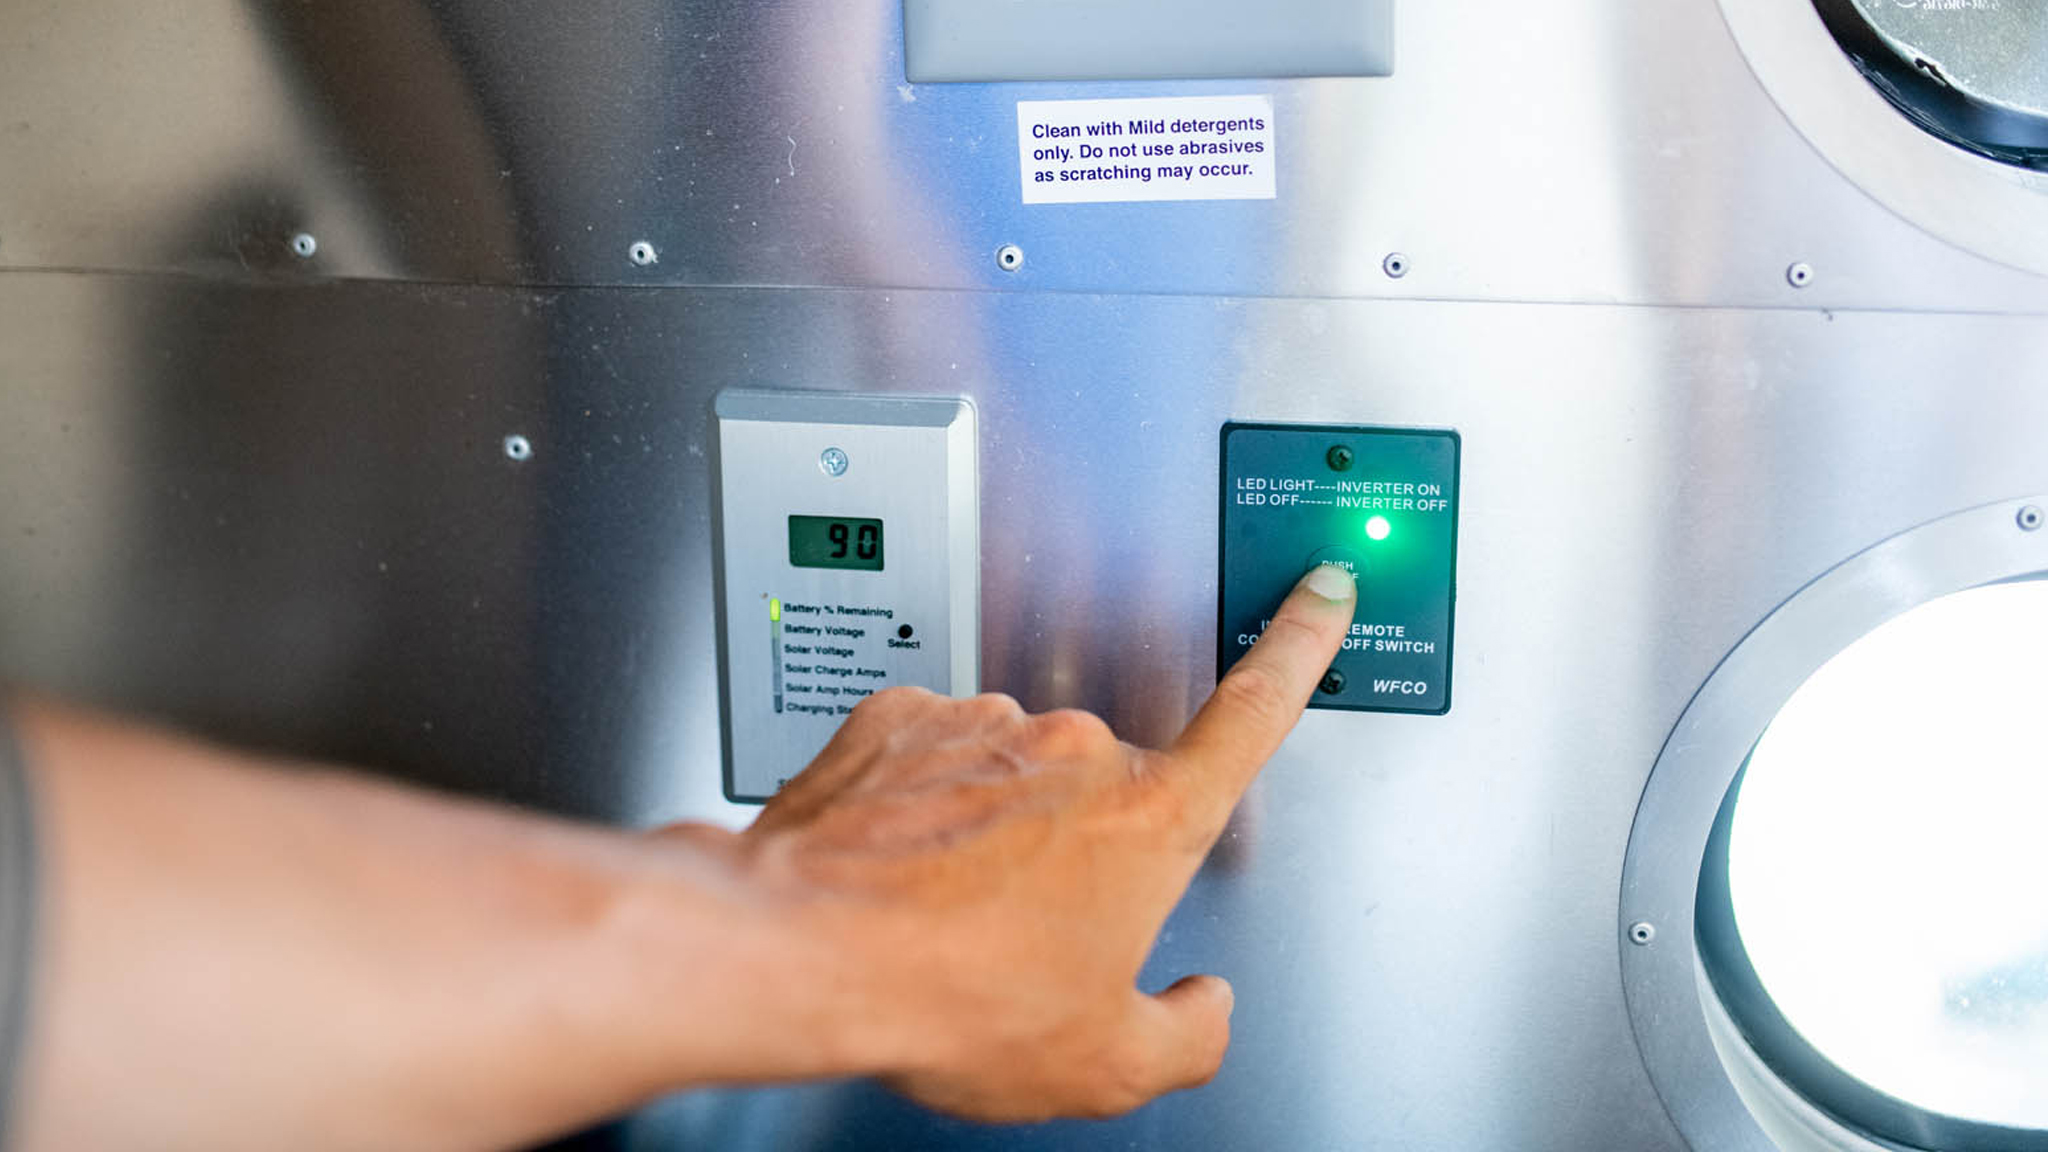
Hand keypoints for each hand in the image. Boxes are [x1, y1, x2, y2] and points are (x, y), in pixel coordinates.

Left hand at [715, 563, 1356, 1120]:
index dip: (1299, 647)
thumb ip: (1186, 1033)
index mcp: (1146, 819)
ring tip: (939, 910)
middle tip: (1019, 930)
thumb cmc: (945, 995)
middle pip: (1103, 793)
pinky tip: (893, 867)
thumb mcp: (1102, 1063)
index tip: (1319, 592)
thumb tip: (1202, 1009)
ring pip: (1010, 774)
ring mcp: (982, 721)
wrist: (798, 953)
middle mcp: (1073, 751)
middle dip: (1075, 850)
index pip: (1253, 712)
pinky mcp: (900, 715)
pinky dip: (920, 805)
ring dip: (989, 825)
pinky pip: (932, 755)